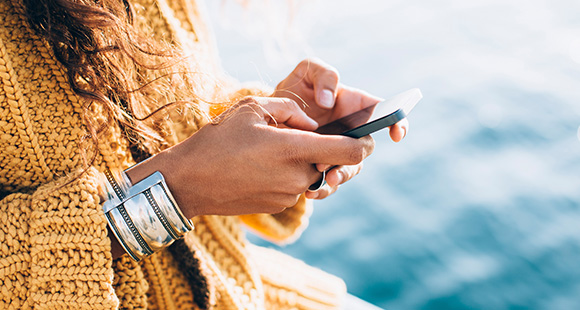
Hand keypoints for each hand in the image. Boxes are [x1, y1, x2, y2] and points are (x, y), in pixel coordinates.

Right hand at [126, 97, 373, 216]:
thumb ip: (291, 110)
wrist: (188, 182)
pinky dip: (287, 174)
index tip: (360, 134)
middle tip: (293, 136)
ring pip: (311, 174)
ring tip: (269, 151)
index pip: (351, 152)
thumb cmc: (217, 140)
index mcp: (295, 150)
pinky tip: (260, 166)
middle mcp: (298, 177)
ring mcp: (288, 196)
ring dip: (301, 162)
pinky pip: (295, 186)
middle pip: (330, 162)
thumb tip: (311, 123)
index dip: (362, 141)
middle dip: (321, 149)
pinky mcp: (278, 206)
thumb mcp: (252, 107)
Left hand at [274, 58, 407, 198]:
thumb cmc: (295, 89)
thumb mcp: (307, 72)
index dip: (398, 122)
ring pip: (349, 169)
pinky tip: (310, 191)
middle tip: (337, 160)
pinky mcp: (322, 166)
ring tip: (324, 179)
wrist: (269, 115)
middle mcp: (351, 132)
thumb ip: (324, 75)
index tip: (396, 133)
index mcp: (356, 107)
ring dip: (340, 176)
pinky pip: (329, 184)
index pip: (385, 114)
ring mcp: (338, 151)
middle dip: (355, 157)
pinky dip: (322, 190)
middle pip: (364, 149)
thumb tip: (328, 101)